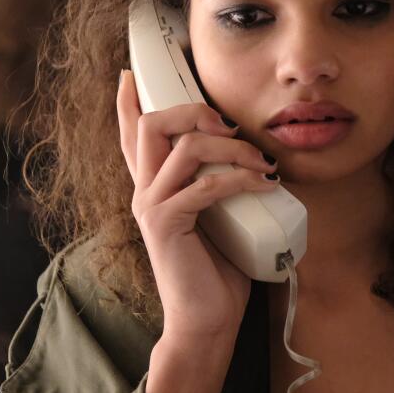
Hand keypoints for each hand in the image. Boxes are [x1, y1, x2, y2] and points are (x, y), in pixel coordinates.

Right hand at [116, 70, 278, 341]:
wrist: (207, 319)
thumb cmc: (218, 270)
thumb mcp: (221, 216)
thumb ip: (220, 185)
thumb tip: (257, 157)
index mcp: (154, 187)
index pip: (131, 135)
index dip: (129, 102)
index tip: (129, 72)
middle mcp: (145, 192)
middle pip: (153, 124)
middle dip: (195, 111)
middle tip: (231, 126)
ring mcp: (152, 207)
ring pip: (182, 146)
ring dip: (231, 147)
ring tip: (261, 162)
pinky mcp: (166, 226)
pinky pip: (204, 186)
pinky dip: (240, 179)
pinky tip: (265, 184)